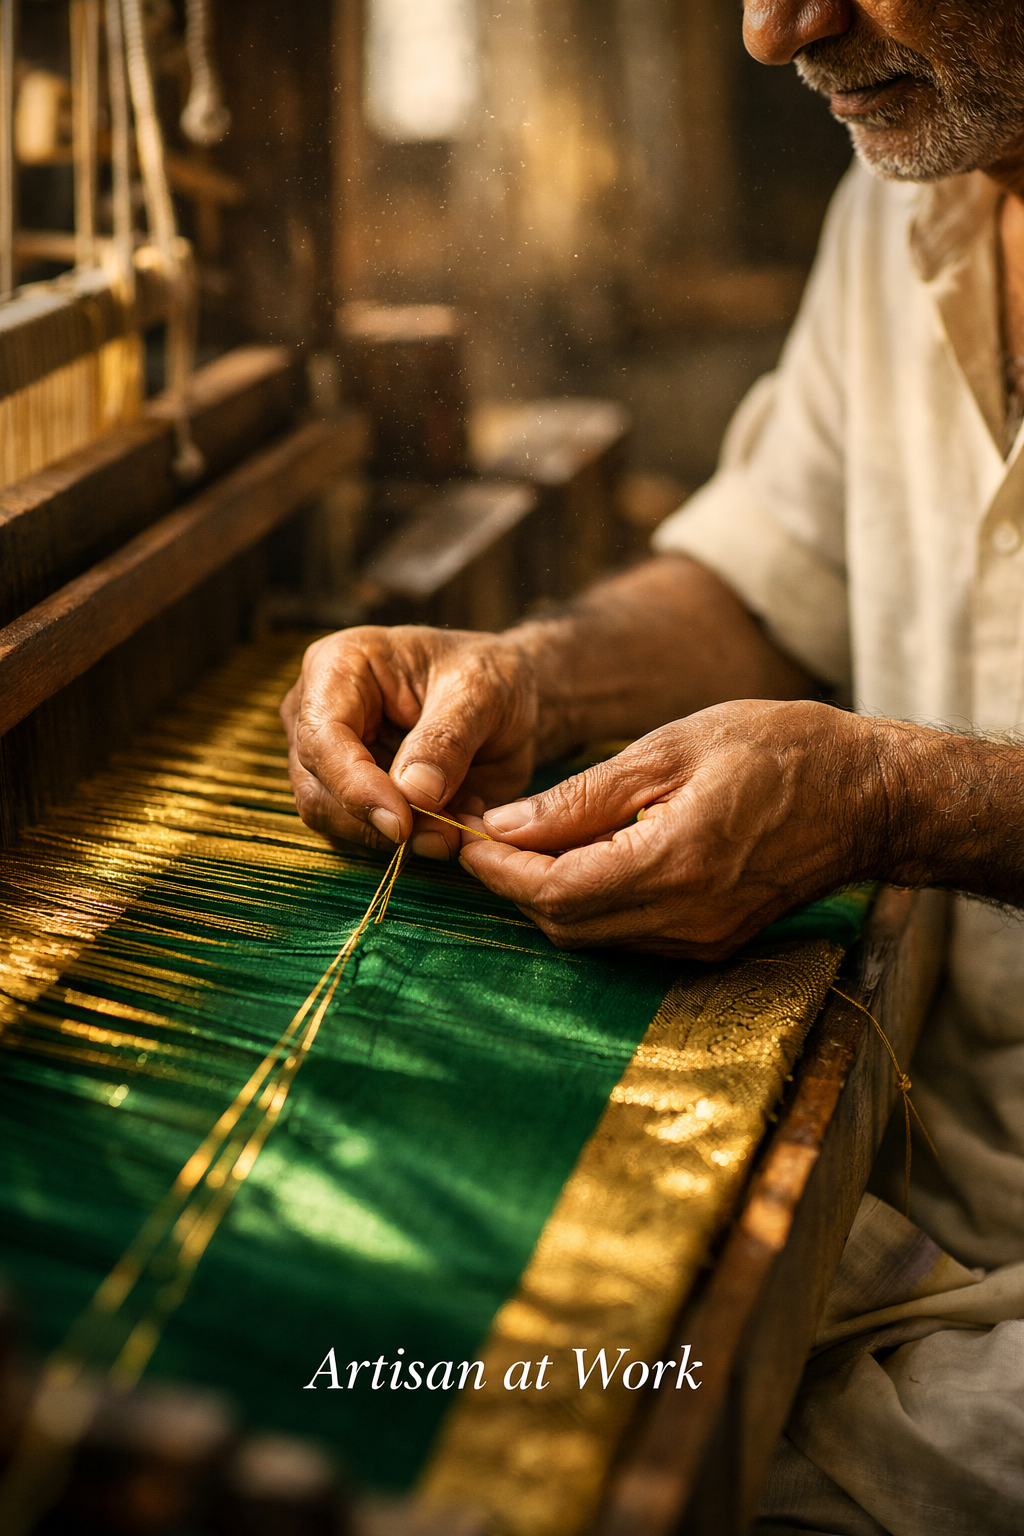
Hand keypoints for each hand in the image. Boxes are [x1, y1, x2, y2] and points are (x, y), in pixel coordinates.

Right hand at [279, 625, 537, 858]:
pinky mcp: (345, 792)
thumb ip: (447, 740)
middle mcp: (317, 710)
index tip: (403, 824)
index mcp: (339, 665)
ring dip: (391, 841)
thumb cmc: (489, 676)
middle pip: (316, 787)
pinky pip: (357, 835)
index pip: (322, 737)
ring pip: (332, 820)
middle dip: (376, 823)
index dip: (355, 787)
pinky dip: (402, 843)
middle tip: (445, 837)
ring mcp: (325, 755)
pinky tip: (447, 826)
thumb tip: (413, 794)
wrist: (507, 695)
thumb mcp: (482, 694)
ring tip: (453, 831)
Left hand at [459, 700, 890, 958]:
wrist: (866, 795)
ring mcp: (703, 939)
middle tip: (482, 841)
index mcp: (675, 862)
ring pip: (593, 938)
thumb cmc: (776, 749)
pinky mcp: (714, 943)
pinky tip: (580, 862)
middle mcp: (687, 917)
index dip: (500, 871)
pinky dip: (590, 906)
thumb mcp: (671, 748)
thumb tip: (506, 826)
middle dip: (514, 887)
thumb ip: (583, 797)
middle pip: (566, 926)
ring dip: (547, 900)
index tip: (466, 838)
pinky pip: (628, 938)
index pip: (556, 890)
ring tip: (522, 848)